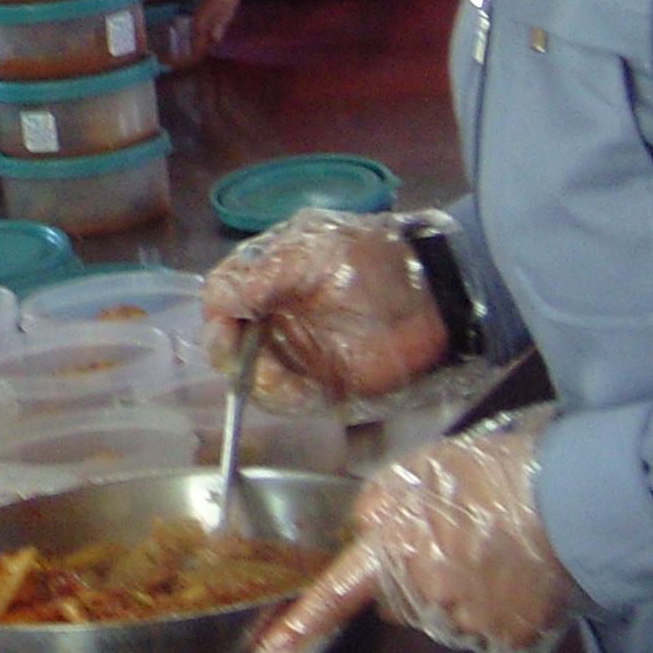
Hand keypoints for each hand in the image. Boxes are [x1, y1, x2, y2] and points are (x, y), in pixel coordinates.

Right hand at [201, 206, 448, 405]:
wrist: (436, 296)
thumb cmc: (376, 261)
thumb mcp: (315, 253)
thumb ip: (264, 274)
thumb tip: (218, 298)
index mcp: (267, 277)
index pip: (221, 295)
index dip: (216, 312)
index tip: (226, 324)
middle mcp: (275, 316)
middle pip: (228, 340)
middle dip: (229, 351)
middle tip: (240, 355)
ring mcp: (297, 352)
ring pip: (253, 374)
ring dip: (256, 378)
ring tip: (276, 376)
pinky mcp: (323, 383)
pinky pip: (290, 399)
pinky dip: (287, 399)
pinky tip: (298, 390)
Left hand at [244, 412, 570, 652]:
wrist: (572, 500)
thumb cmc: (495, 476)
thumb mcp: (420, 466)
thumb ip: (380, 502)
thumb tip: (368, 528)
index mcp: (395, 550)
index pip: (338, 594)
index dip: (303, 624)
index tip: (270, 652)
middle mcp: (423, 596)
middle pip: (402, 602)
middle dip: (418, 577)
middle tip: (458, 537)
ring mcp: (467, 624)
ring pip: (447, 618)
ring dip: (462, 595)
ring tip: (496, 551)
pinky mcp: (508, 641)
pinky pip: (490, 634)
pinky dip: (501, 613)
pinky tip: (518, 576)